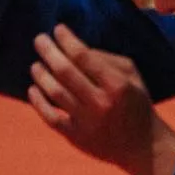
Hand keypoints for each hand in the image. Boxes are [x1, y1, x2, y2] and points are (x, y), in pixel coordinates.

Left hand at [28, 24, 174, 174]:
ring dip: (42, 76)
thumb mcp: (132, 76)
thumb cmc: (136, 103)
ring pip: (56, 93)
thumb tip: (76, 48)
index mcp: (117, 84)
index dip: (68, 41)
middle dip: (50, 52)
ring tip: (35, 64)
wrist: (141, 145)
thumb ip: (107, 59)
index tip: (58, 29)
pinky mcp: (76, 137)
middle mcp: (100, 102)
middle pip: (66, 73)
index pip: (85, 57)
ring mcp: (87, 121)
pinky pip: (51, 118)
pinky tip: (32, 89)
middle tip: (39, 39)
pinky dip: (38, 103)